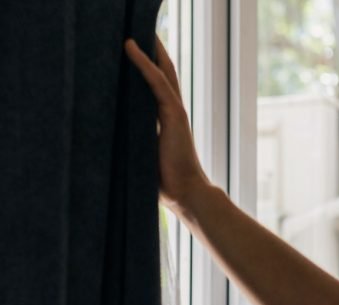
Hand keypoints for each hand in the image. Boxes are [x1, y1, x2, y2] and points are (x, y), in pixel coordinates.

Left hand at [124, 35, 209, 211]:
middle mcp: (172, 111)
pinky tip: (131, 47)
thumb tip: (103, 139)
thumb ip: (132, 141)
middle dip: (154, 49)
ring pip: (162, 69)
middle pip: (165, 70)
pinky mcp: (173, 115)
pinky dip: (144, 63)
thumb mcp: (142, 155)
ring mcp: (174, 111)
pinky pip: (157, 82)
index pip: (158, 85)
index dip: (149, 65)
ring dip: (150, 47)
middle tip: (142, 28)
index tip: (136, 47)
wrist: (186, 193)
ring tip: (136, 27)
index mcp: (167, 120)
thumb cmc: (165, 181)